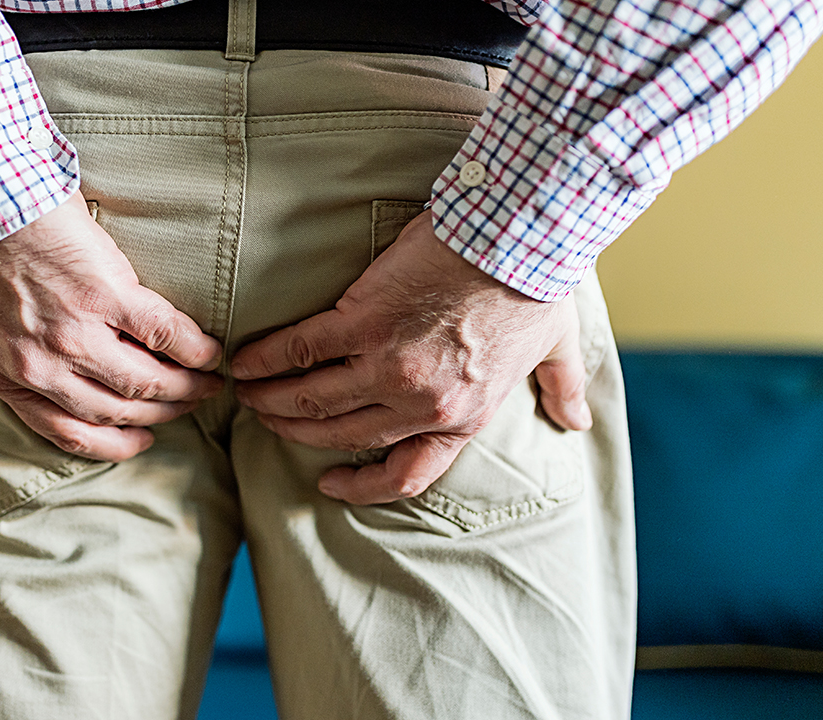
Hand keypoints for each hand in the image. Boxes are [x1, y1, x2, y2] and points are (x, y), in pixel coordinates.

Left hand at [0, 191, 223, 461]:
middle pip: (115, 409)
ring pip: (145, 382)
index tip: (139, 438)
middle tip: (185, 405)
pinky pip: (164, 335)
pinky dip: (192, 348)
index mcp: (6, 373)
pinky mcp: (108, 295)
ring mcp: (77, 334)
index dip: (112, 442)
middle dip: (158, 414)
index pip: (68, 431)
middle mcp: (43, 366)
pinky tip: (209, 352)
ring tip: (208, 383)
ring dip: (183, 388)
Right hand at [231, 211, 590, 504]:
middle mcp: (419, 403)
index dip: (361, 488)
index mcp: (461, 418)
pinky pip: (301, 349)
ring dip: (274, 400)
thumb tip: (576, 420)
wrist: (517, 235)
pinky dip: (268, 358)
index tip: (331, 483)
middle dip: (298, 432)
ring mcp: (386, 364)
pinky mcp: (361, 320)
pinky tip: (246, 361)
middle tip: (271, 421)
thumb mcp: (557, 348)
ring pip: (314, 398)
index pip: (404, 476)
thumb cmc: (537, 286)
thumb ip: (561, 388)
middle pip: (342, 434)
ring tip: (248, 393)